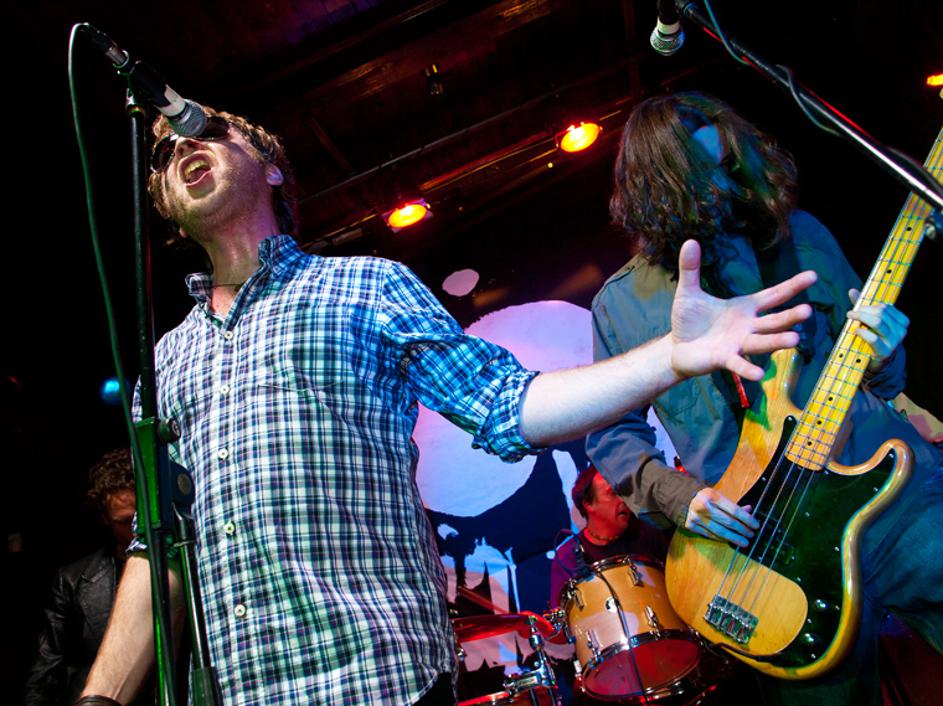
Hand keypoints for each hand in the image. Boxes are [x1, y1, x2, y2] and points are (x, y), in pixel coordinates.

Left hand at [670, 240, 816, 380]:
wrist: (677, 347)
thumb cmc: (689, 320)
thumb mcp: (689, 292)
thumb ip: (691, 268)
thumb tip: (689, 240)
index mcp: (744, 308)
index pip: (773, 295)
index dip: (792, 287)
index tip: (813, 276)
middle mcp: (747, 326)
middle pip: (774, 321)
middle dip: (790, 316)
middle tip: (808, 311)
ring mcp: (738, 344)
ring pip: (762, 342)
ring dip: (777, 341)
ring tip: (795, 339)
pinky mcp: (724, 359)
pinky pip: (738, 363)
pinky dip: (748, 368)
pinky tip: (759, 374)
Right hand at [685, 487, 758, 547]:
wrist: (680, 498)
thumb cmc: (705, 497)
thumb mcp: (718, 496)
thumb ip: (733, 504)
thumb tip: (750, 510)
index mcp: (711, 496)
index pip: (734, 510)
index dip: (747, 519)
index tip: (756, 525)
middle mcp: (703, 507)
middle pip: (728, 522)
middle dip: (742, 530)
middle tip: (751, 535)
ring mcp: (696, 517)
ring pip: (720, 532)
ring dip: (734, 538)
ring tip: (744, 542)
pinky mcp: (691, 526)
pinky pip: (710, 535)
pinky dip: (722, 539)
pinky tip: (730, 540)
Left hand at [846, 288, 908, 370]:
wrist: (878, 362)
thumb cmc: (874, 337)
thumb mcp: (870, 321)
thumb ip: (862, 306)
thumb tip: (852, 290)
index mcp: (901, 321)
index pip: (885, 307)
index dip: (868, 305)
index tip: (857, 308)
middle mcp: (901, 330)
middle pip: (880, 312)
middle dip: (863, 310)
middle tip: (851, 313)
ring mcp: (894, 342)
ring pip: (877, 322)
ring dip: (861, 317)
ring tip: (851, 318)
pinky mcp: (885, 352)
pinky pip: (873, 338)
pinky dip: (862, 332)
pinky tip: (856, 330)